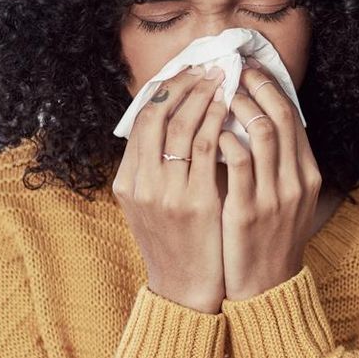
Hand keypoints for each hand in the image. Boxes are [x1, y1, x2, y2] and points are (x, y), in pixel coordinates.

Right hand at [111, 64, 228, 312]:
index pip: (141, 119)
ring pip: (180, 126)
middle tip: (208, 66)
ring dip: (203, 96)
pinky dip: (216, 122)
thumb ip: (156, 169)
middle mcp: (141, 184)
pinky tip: (231, 109)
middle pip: (156, 115)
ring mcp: (165, 193)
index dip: (165, 89)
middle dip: (184, 84)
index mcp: (128, 181)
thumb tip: (174, 124)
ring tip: (223, 79)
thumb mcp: (152, 205)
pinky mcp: (193, 203)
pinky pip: (205, 149)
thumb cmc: (176, 244)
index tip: (188, 72)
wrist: (184, 291)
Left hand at [216, 65, 322, 300]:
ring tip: (217, 95)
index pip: (293, 116)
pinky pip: (237, 163)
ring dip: (238, 107)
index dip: (271, 86)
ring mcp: (274, 196)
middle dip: (255, 86)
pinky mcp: (248, 212)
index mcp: (307, 174)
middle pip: (281, 116)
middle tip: (231, 70)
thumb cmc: (268, 238)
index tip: (249, 69)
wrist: (265, 288)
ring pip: (262, 132)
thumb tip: (259, 122)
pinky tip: (209, 133)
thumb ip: (279, 164)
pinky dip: (224, 140)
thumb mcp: (286, 199)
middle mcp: (296, 181)